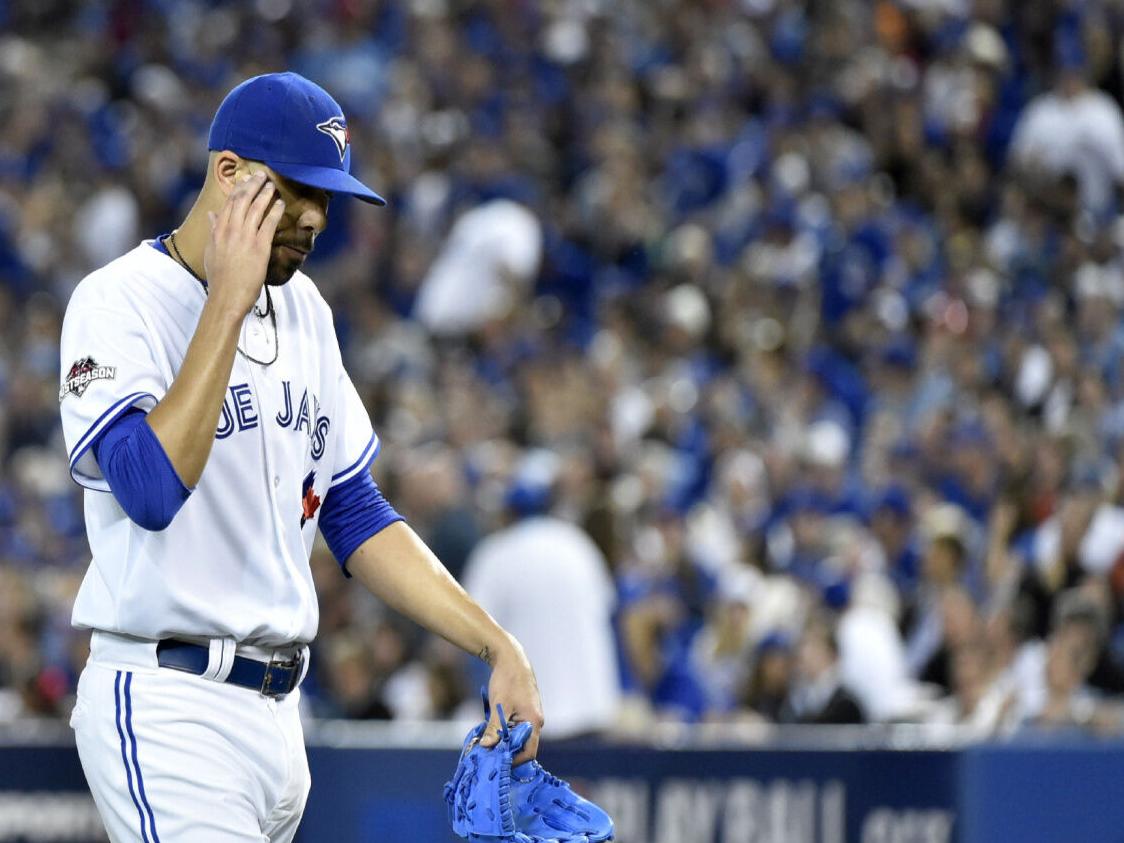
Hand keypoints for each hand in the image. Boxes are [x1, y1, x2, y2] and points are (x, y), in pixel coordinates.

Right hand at [203, 171, 284, 315]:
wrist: (226, 296)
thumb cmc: (219, 277)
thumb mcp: (210, 251)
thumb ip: (213, 231)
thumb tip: (212, 215)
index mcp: (217, 230)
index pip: (228, 203)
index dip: (238, 189)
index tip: (246, 180)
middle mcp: (230, 230)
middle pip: (242, 200)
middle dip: (252, 185)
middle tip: (262, 175)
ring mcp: (245, 237)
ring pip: (255, 208)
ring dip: (265, 194)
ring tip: (272, 185)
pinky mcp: (259, 247)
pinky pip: (269, 224)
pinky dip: (275, 211)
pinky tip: (280, 204)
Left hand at [479, 637, 543, 764]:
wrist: (511, 659)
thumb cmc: (508, 681)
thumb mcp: (499, 707)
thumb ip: (494, 729)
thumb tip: (486, 747)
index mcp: (534, 722)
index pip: (529, 752)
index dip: (513, 761)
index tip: (496, 763)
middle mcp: (536, 721)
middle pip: (523, 746)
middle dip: (505, 751)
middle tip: (487, 754)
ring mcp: (530, 716)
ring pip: (517, 737)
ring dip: (503, 741)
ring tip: (486, 743)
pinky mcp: (524, 711)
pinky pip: (515, 728)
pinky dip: (504, 731)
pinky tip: (490, 731)